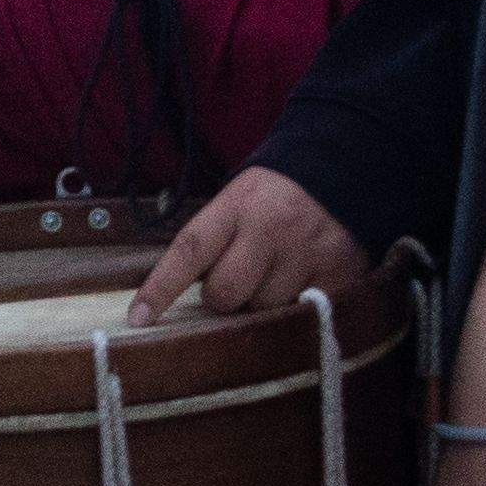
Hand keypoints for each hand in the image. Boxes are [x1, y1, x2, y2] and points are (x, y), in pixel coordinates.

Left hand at [134, 165, 377, 323]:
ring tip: (280, 272)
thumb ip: (214, 239)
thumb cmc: (279, 193)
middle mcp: (272, 228)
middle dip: (223, 297)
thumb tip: (179, 293)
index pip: (189, 251)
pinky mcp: (341, 276)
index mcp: (239, 204)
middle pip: (225, 294)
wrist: (348, 166)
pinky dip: (296, 308)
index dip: (160, 289)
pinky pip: (301, 315)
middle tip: (239, 276)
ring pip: (263, 311)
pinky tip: (303, 283)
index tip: (137, 319)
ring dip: (263, 303)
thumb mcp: (240, 198)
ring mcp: (309, 253)